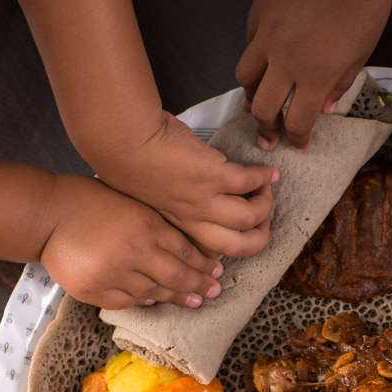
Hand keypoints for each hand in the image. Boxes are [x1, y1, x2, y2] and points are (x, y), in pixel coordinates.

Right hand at [39, 174, 224, 309]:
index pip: (186, 251)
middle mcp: (136, 252)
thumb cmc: (88, 200)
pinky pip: (129, 302)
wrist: (47, 214)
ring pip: (155, 293)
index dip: (204, 265)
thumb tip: (184, 247)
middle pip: (178, 277)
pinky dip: (144, 301)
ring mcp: (116, 275)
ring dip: (177, 298)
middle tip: (214, 292)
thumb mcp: (131, 201)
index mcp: (147, 225)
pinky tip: (155, 301)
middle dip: (200, 286)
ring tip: (194, 301)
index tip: (217, 272)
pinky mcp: (97, 291)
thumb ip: (155, 224)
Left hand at [90, 113, 276, 258]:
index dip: (230, 247)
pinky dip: (264, 177)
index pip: (208, 251)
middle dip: (258, 240)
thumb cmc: (128, 161)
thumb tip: (190, 194)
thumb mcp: (149, 193)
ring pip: (247, 217)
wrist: (122, 140)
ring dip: (263, 205)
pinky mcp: (212, 174)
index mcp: (175, 224)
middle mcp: (191, 218)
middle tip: (264, 225)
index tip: (242, 235)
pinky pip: (249, 182)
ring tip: (265, 191)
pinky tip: (269, 172)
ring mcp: (202, 198)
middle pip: (236, 246)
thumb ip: (170, 201)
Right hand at [236, 0, 391, 149]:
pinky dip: (254, 57)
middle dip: (266, 128)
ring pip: (245, 76)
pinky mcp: (260, 12)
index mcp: (316, 76)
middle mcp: (286, 61)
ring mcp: (268, 35)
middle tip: (269, 136)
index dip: (298, 138)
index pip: (297, 122)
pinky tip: (262, 60)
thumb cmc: (363, 3)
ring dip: (251, 94)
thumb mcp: (362, 51)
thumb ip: (341, 83)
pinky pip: (249, 42)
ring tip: (256, 101)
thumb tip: (327, 107)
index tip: (299, 144)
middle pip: (263, 108)